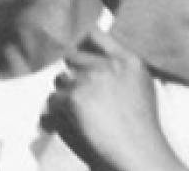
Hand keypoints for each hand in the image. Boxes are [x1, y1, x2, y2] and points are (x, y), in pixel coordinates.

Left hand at [43, 29, 185, 170]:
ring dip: (63, 96)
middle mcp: (110, 65)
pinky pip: (52, 101)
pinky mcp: (75, 97)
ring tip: (83, 116)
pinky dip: (57, 115)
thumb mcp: (137, 88)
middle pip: (71, 58)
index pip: (94, 34)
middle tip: (82, 99)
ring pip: (60, 79)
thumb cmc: (137, 130)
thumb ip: (113, 69)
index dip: (78, 41)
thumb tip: (77, 53)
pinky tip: (74, 125)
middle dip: (71, 77)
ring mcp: (91, 79)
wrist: (137, 156)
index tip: (71, 50)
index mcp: (129, 62)